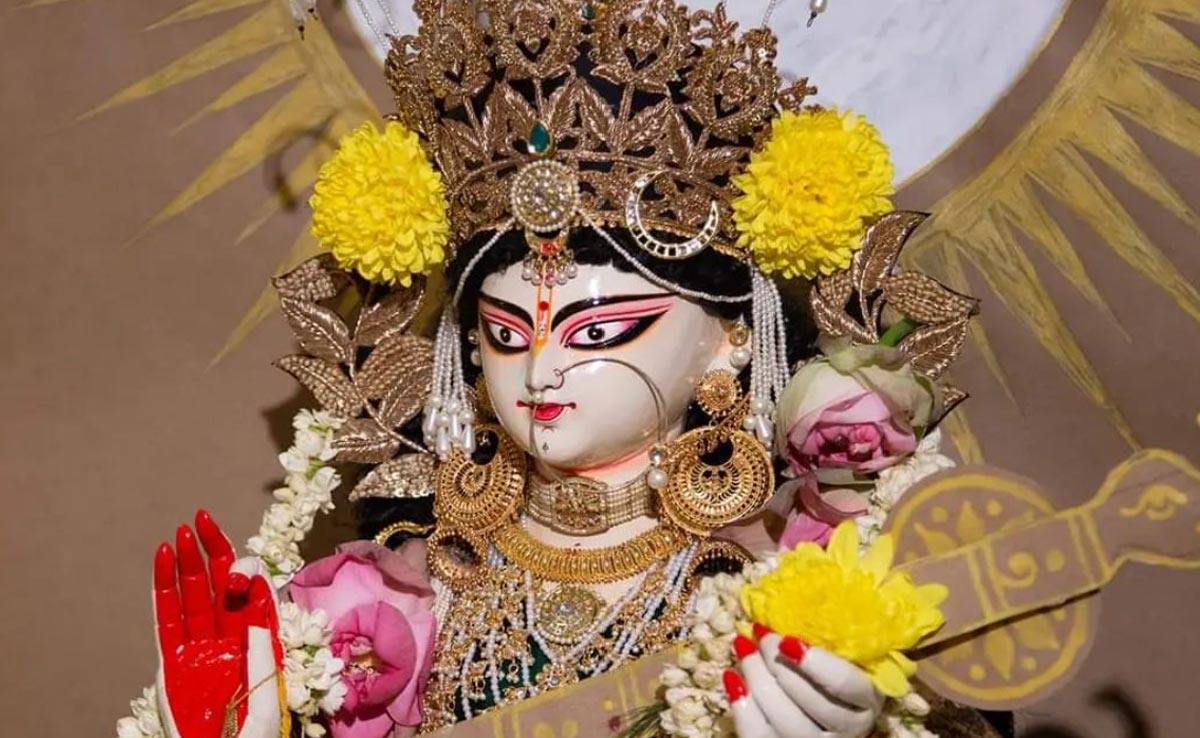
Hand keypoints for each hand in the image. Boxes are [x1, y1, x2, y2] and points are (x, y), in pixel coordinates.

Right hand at [153, 510, 282, 737]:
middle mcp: (230, 638)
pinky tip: (161, 564)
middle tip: (201, 519)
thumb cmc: (255, 736)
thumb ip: (261, 646)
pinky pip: (167, 620)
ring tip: (178, 535)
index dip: (245, 570)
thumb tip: (255, 597)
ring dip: (184, 565)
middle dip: (211, 552)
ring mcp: (201, 649)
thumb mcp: (268, 691)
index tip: (240, 561)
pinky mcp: (175, 663)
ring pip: (191, 596)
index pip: (252, 592)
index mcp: (260, 640)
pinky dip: (162, 591)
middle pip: (219, 584)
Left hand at [725, 630, 881, 737]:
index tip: (788, 641)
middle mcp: (849, 727)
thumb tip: (791, 599)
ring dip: (757, 680)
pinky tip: (731, 677)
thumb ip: (830, 633)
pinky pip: (758, 735)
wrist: (820, 707)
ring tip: (743, 648)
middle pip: (810, 703)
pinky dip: (741, 706)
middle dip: (778, 665)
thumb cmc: (831, 662)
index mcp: (867, 698)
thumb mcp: (842, 649)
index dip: (815, 663)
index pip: (844, 683)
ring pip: (785, 722)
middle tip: (761, 636)